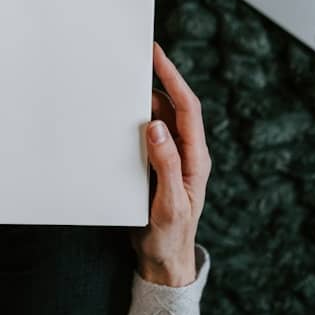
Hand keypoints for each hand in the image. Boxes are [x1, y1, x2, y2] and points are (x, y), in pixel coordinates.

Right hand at [131, 43, 211, 286]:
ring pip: (159, 118)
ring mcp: (171, 158)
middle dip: (158, 79)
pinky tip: (119, 117)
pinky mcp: (157, 165)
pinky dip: (134, 121)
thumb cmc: (170, 236)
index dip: (173, 77)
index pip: (187, 108)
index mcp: (195, 158)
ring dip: (143, 100)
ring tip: (123, 82)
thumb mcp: (169, 203)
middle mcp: (186, 152)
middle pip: (174, 106)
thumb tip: (157, 126)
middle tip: (136, 57)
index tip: (157, 54)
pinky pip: (147, 135)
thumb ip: (166, 165)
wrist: (164, 260)